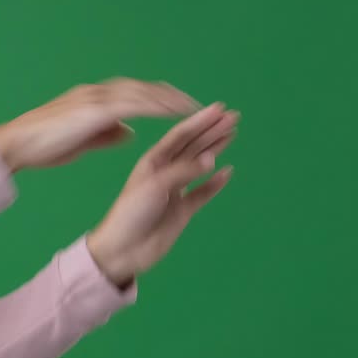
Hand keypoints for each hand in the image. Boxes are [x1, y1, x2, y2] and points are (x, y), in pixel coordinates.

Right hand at [0, 78, 200, 171]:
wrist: (16, 143)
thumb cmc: (42, 146)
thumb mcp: (82, 139)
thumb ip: (107, 133)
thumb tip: (129, 131)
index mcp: (93, 100)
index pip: (133, 93)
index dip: (157, 98)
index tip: (179, 105)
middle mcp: (98, 93)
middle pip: (143, 89)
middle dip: (171, 95)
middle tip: (199, 103)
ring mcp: (97, 98)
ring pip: (143, 93)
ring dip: (171, 98)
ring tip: (197, 107)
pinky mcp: (96, 109)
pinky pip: (136, 104)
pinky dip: (158, 106)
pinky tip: (177, 113)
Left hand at [85, 103, 239, 287]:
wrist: (123, 249)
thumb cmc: (131, 214)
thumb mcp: (155, 187)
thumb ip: (183, 172)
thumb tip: (212, 158)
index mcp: (153, 161)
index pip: (181, 135)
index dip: (200, 121)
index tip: (219, 108)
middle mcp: (164, 172)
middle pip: (193, 146)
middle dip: (212, 130)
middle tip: (233, 116)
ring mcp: (174, 191)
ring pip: (200, 165)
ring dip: (216, 149)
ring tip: (232, 133)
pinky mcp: (182, 211)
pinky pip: (202, 192)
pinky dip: (215, 182)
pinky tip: (227, 171)